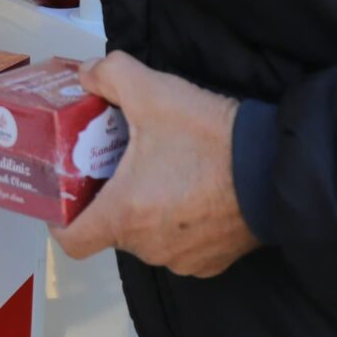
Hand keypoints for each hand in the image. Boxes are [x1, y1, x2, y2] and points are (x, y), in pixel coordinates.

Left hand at [55, 51, 257, 279]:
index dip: (60, 217)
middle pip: (111, 229)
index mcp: (125, 216)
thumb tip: (86, 74)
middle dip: (111, 196)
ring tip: (161, 169)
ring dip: (147, 208)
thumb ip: (109, 74)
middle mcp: (149, 248)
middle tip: (119, 159)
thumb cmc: (208, 137)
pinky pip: (180, 245)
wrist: (276, 166)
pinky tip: (193, 189)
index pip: (71, 239)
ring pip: (147, 236)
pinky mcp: (212, 262)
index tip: (67, 190)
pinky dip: (178, 222)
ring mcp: (183, 260)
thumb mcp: (154, 91)